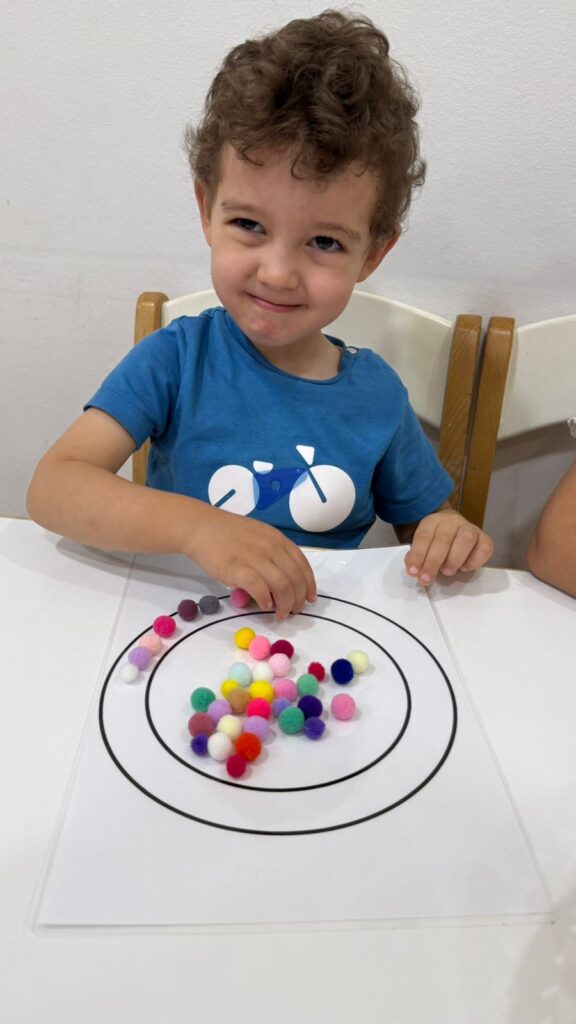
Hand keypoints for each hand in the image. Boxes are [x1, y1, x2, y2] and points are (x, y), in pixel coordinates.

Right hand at [182, 505, 316, 619]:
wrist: (201, 528)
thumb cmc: (229, 534)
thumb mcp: (259, 536)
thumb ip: (273, 554)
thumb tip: (284, 580)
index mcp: (277, 540)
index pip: (302, 565)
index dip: (309, 585)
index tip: (310, 598)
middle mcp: (270, 548)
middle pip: (295, 578)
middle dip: (299, 599)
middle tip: (294, 611)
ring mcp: (254, 558)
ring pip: (282, 586)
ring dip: (285, 604)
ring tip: (281, 614)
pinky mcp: (237, 569)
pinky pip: (259, 588)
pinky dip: (265, 601)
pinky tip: (264, 606)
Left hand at [404, 508, 492, 585]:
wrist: (453, 527)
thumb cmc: (435, 541)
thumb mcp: (422, 545)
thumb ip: (416, 557)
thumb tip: (414, 570)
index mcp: (433, 521)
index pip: (424, 536)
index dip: (418, 555)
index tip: (413, 572)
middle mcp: (452, 522)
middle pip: (443, 539)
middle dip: (433, 562)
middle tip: (426, 578)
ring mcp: (470, 528)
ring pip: (466, 539)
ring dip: (454, 559)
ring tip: (447, 571)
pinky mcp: (485, 539)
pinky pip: (484, 549)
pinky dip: (474, 562)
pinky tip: (463, 567)